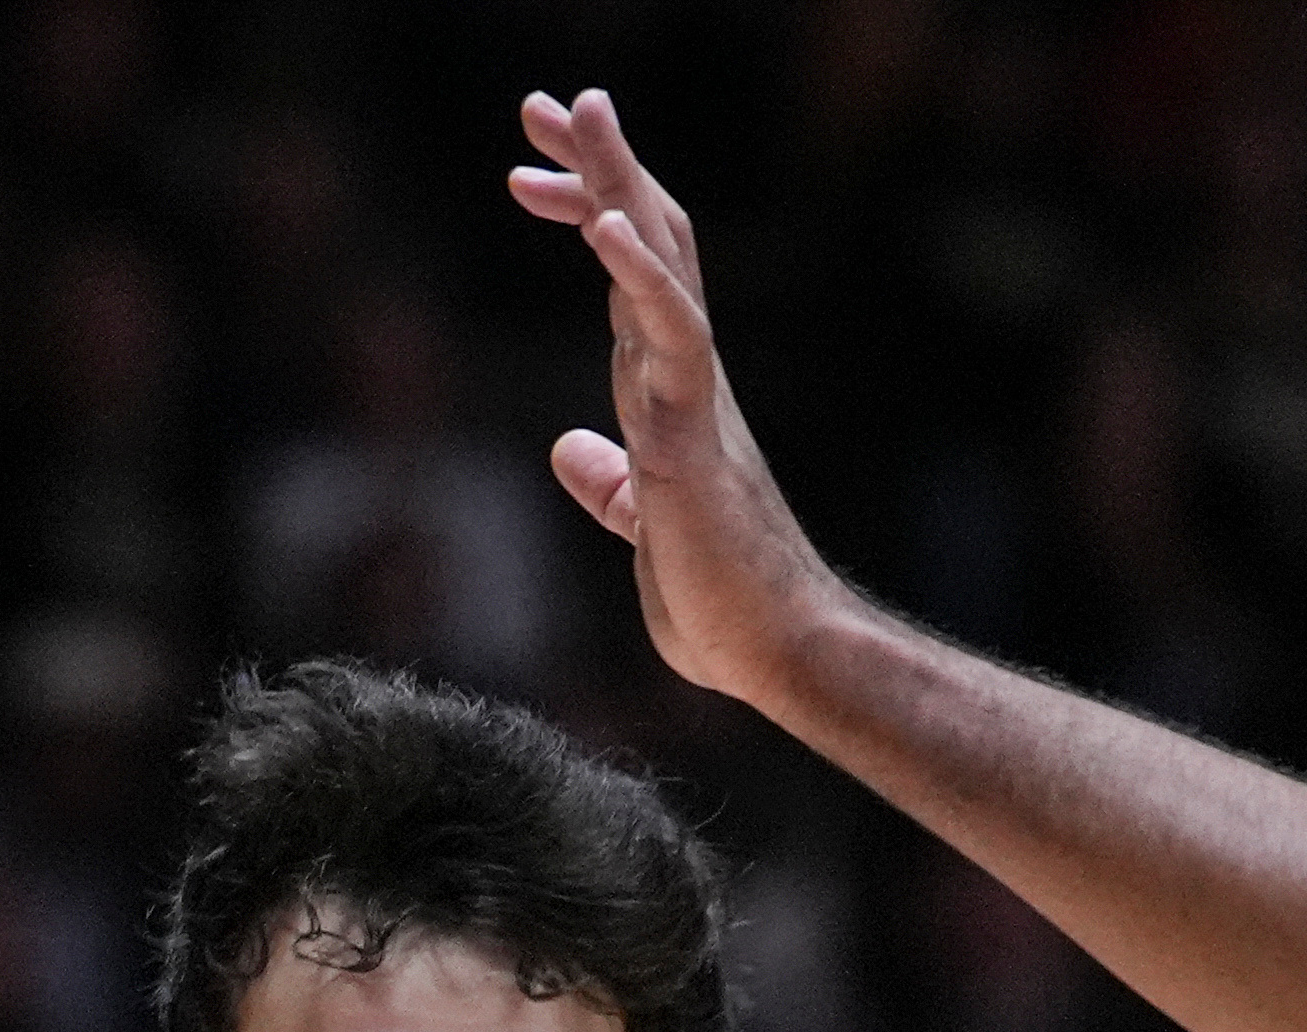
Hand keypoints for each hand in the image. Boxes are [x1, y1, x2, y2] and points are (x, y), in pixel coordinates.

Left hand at [506, 88, 848, 704]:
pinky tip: (603, 225)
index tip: (529, 175)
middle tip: (549, 101)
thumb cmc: (724, 602)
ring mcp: (694, 400)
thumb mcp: (643, 531)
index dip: (582, 217)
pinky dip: (640, 276)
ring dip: (619, 183)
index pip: (625, 282)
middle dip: (597, 168)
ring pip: (663, 263)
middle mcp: (687, 379)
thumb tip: (573, 451)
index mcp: (671, 395)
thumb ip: (612, 487)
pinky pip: (671, 340)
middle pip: (647, 241)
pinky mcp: (692, 439)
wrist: (777, 655)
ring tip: (581, 111)